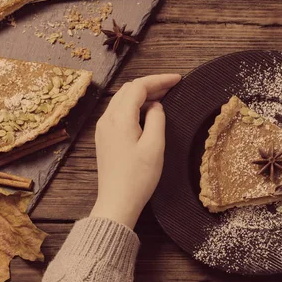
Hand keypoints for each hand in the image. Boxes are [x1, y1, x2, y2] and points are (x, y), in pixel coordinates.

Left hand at [90, 74, 180, 228]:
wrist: (117, 202)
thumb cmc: (138, 177)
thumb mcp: (154, 146)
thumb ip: (156, 119)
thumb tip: (156, 106)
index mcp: (119, 118)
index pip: (138, 87)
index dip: (159, 79)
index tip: (177, 79)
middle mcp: (107, 119)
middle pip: (128, 90)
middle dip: (151, 84)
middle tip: (172, 87)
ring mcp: (103, 128)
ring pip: (122, 100)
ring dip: (142, 95)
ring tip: (163, 96)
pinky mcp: (105, 138)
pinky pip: (119, 112)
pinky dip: (135, 106)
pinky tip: (148, 113)